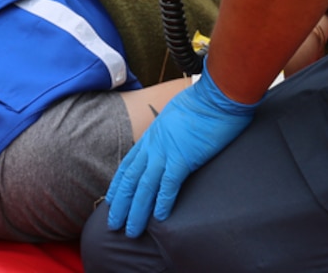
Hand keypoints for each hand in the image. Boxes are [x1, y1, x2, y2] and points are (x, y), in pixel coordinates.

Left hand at [105, 71, 257, 237]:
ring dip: (137, 210)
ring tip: (131, 230)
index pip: (128, 165)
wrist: (216, 96)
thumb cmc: (201, 104)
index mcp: (152, 136)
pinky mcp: (184, 157)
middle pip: (130, 179)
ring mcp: (167, 152)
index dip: (118, 186)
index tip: (111, 202)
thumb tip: (170, 144)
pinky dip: (162, 201)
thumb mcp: (175, 118)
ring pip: (144, 186)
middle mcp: (154, 145)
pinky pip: (169, 183)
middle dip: (121, 204)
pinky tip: (159, 217)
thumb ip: (168, 133)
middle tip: (113, 224)